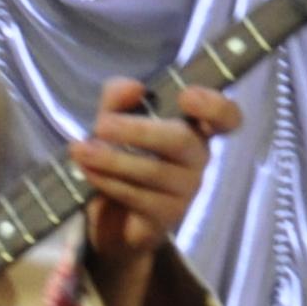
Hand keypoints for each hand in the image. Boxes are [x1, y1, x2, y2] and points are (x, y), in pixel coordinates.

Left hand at [75, 77, 244, 305]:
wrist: (112, 218)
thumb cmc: (122, 158)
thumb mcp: (114, 121)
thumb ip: (119, 98)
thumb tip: (133, 87)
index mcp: (194, 128)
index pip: (226, 117)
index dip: (214, 106)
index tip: (186, 97)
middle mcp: (197, 157)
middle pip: (181, 140)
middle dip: (139, 131)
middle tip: (101, 125)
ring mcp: (185, 189)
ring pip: (153, 170)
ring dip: (111, 159)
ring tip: (80, 150)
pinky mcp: (166, 215)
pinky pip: (138, 195)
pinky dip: (108, 181)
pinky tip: (87, 171)